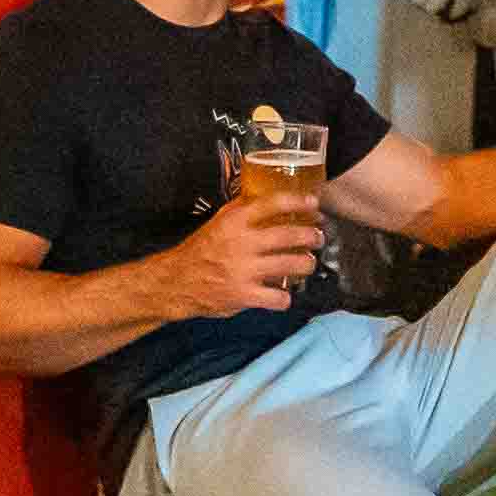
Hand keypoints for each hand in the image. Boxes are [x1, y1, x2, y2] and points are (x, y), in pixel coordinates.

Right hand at [152, 196, 330, 319]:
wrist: (177, 281)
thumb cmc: (201, 250)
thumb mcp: (219, 221)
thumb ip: (243, 210)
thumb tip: (271, 197)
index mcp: (235, 221)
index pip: (273, 203)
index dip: (299, 202)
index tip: (314, 204)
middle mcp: (242, 243)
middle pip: (290, 235)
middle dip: (311, 236)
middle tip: (318, 237)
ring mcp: (245, 270)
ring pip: (292, 265)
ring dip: (306, 264)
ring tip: (307, 263)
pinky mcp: (245, 295)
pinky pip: (279, 298)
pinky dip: (285, 298)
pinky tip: (282, 295)